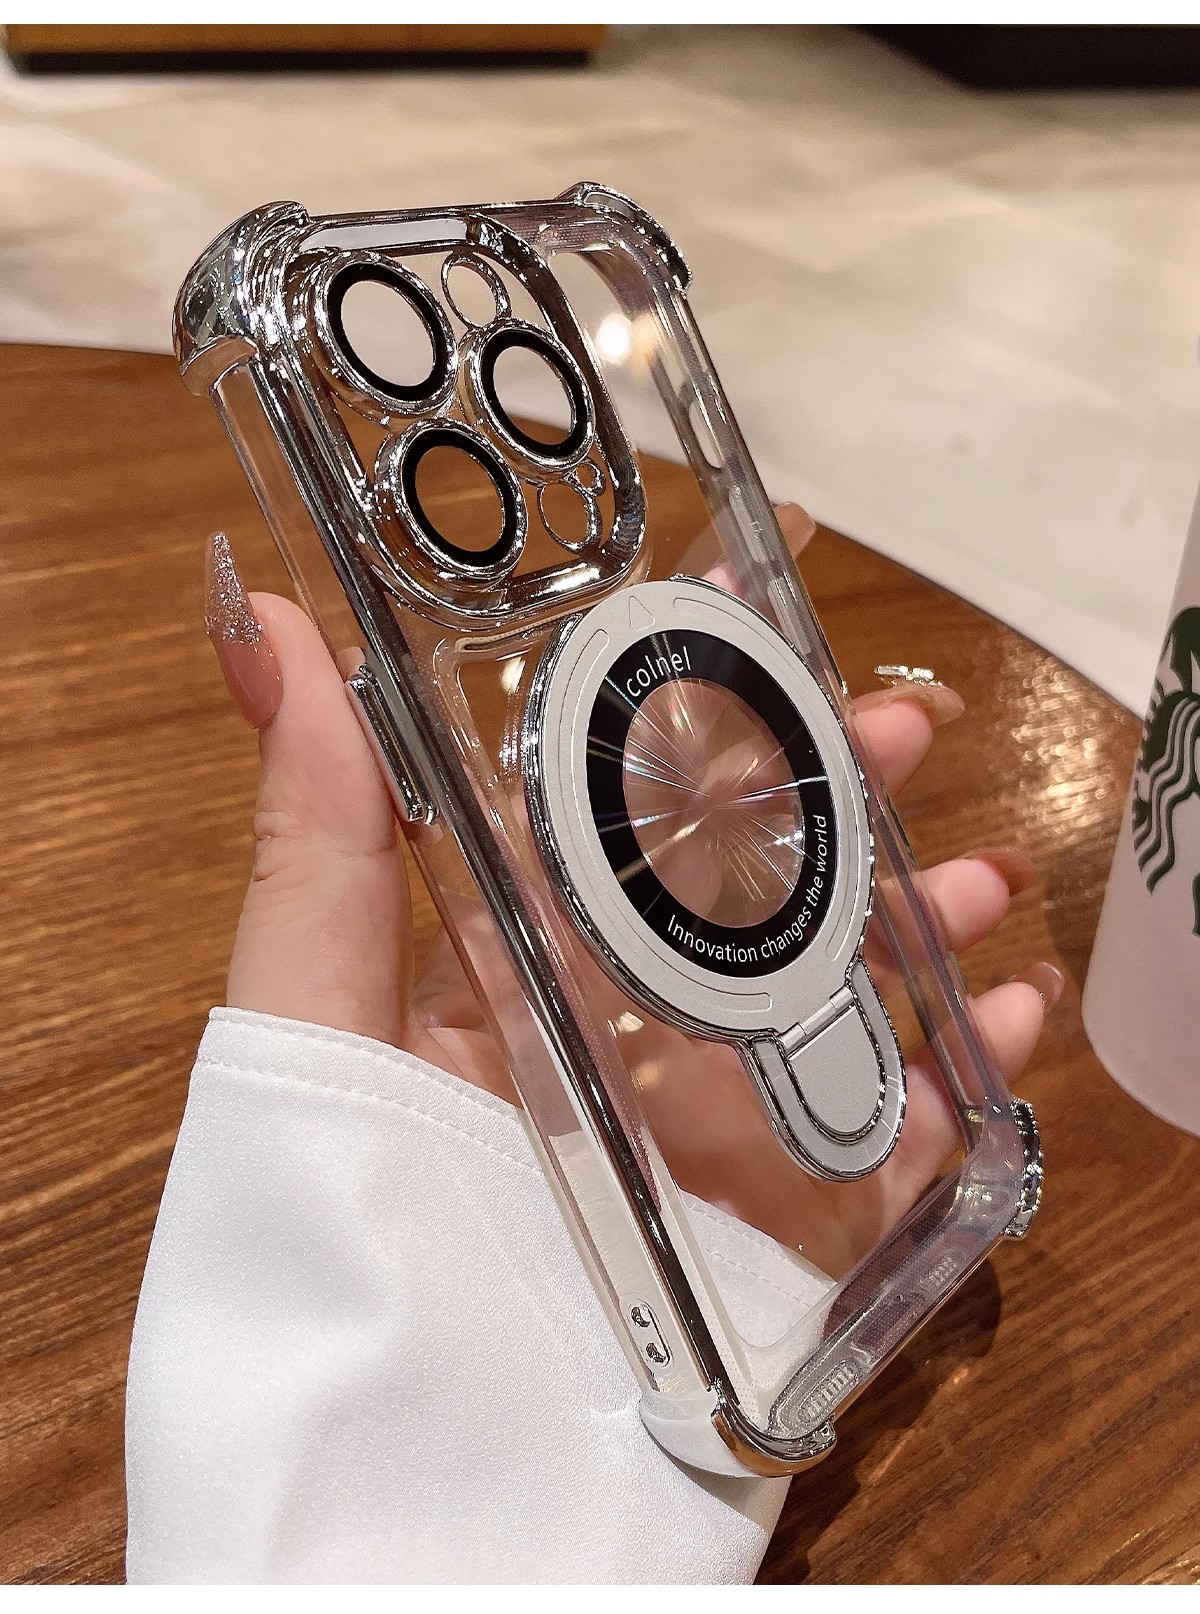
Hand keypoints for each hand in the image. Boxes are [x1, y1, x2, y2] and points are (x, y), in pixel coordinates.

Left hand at [204, 512, 1057, 1272]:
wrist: (420, 1488)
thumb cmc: (345, 1232)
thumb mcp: (313, 1016)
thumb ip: (312, 836)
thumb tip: (260, 619)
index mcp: (502, 962)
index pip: (603, 799)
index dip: (684, 696)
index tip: (764, 590)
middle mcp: (605, 1028)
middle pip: (738, 882)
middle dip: (826, 791)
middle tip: (904, 720)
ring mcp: (696, 1126)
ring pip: (825, 994)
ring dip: (910, 921)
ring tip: (977, 879)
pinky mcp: (772, 1228)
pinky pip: (880, 1139)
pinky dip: (952, 1077)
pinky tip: (1003, 1020)